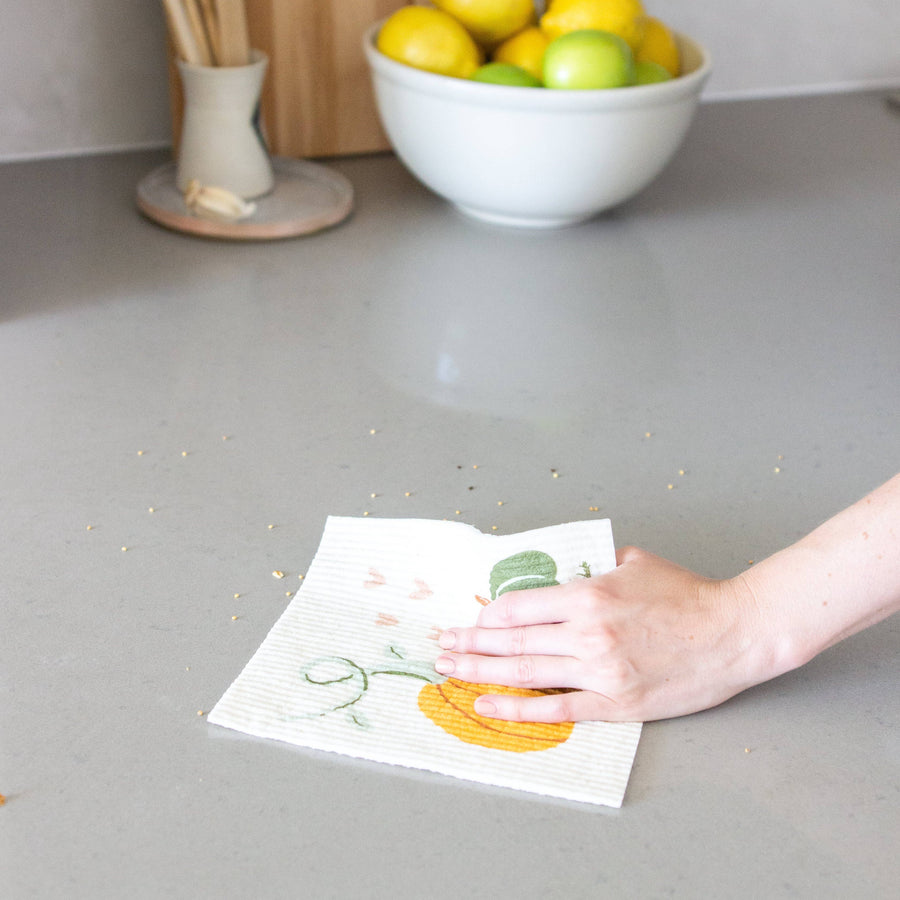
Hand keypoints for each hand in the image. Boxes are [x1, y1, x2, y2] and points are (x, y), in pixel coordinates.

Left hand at [435, 547, 764, 722]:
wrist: (733, 632)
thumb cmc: (686, 594)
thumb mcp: (633, 562)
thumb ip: (589, 567)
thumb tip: (554, 575)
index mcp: (588, 594)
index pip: (518, 606)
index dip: (487, 616)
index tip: (470, 621)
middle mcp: (587, 632)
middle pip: (511, 641)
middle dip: (469, 645)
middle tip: (441, 648)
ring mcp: (600, 670)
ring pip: (525, 673)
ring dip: (480, 673)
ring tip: (450, 673)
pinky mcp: (615, 702)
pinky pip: (555, 708)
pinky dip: (517, 708)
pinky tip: (488, 706)